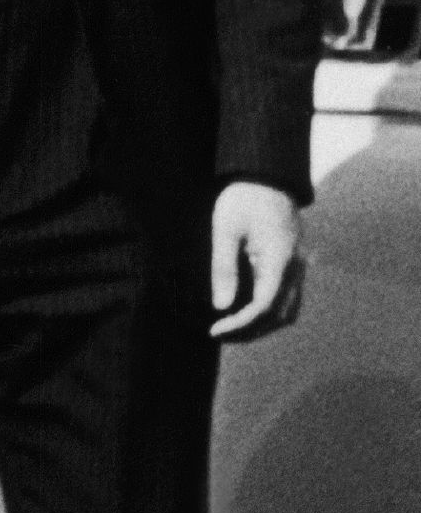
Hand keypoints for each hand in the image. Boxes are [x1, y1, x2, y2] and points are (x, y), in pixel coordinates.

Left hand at [211, 183, 305, 343]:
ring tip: (232, 329)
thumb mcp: (225, 230)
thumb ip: (224, 268)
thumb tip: (222, 306)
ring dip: (262, 326)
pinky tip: (246, 314)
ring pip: (288, 311)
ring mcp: (299, 266)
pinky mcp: (295, 264)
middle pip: (279, 315)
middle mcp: (296, 266)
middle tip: (219, 334)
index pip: (263, 306)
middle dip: (250, 331)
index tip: (214, 330)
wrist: (267, 178)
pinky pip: (289, 299)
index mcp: (279, 258)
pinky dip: (270, 314)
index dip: (239, 324)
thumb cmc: (242, 200)